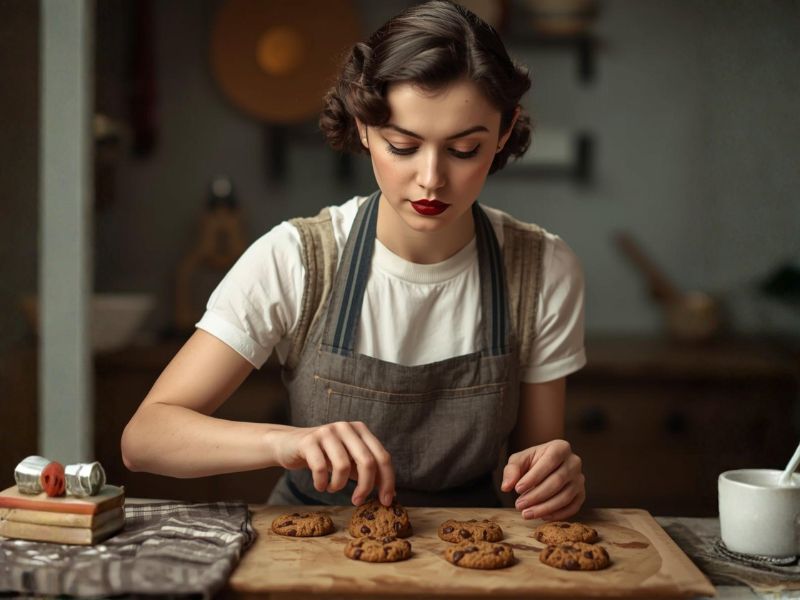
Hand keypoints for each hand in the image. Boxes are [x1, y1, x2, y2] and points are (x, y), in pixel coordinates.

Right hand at [271, 421, 395, 505]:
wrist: (289, 445)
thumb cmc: (324, 456)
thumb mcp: (349, 461)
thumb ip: (367, 471)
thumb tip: (390, 494)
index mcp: (361, 430)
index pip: (383, 456)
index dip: (388, 481)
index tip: (386, 502)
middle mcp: (346, 427)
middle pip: (367, 461)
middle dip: (365, 487)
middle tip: (357, 501)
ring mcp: (327, 431)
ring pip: (343, 466)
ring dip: (338, 485)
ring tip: (332, 488)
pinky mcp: (309, 441)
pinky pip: (320, 468)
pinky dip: (321, 483)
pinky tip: (320, 485)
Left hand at [500, 439, 584, 520]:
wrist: (546, 466)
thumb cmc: (532, 462)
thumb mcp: (519, 460)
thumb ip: (512, 470)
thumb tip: (506, 487)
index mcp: (561, 448)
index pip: (549, 462)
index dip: (533, 477)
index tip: (517, 489)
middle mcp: (574, 462)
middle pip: (557, 481)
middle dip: (536, 496)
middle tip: (519, 505)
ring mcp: (580, 479)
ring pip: (565, 497)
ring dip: (545, 508)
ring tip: (526, 514)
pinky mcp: (581, 494)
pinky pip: (572, 507)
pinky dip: (557, 514)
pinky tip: (542, 517)